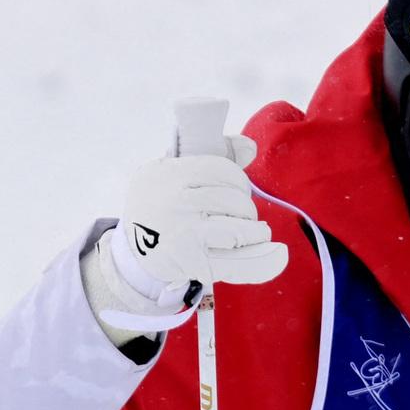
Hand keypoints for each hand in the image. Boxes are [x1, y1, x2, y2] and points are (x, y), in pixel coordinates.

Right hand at [84, 110, 289, 339]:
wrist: (132, 251)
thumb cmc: (160, 205)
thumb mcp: (171, 172)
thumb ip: (212, 154)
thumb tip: (251, 146)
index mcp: (170, 174)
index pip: (221, 169)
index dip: (237, 179)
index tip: (235, 189)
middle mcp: (177, 202)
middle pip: (233, 199)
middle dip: (245, 206)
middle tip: (240, 214)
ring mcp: (186, 234)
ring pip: (240, 228)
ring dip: (255, 230)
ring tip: (253, 231)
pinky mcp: (195, 263)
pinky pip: (240, 262)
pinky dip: (265, 261)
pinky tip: (277, 253)